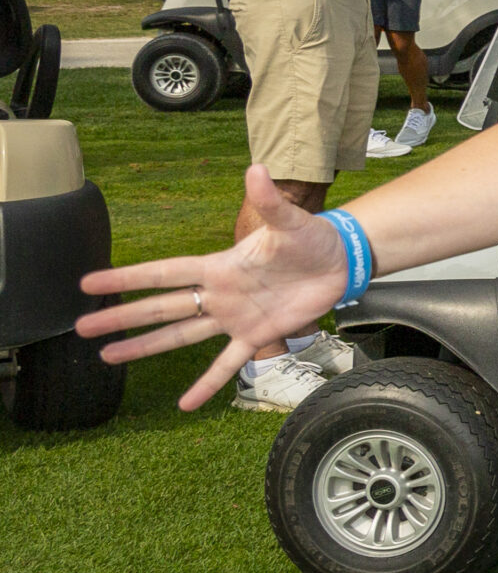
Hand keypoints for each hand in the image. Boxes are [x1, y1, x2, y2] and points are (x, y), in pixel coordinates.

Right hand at [74, 166, 347, 408]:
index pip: (164, 273)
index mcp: (219, 266)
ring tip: (108, 357)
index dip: (128, 277)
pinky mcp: (258, 335)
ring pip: (181, 335)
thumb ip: (269, 201)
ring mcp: (234, 317)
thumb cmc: (312, 237)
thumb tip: (256, 169)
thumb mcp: (290, 221)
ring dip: (147, 347)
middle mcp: (218, 294)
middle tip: (83, 326)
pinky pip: (227, 364)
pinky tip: (186, 404)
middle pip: (161, 307)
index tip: (90, 281)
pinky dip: (207, 384)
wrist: (340, 263)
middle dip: (122, 316)